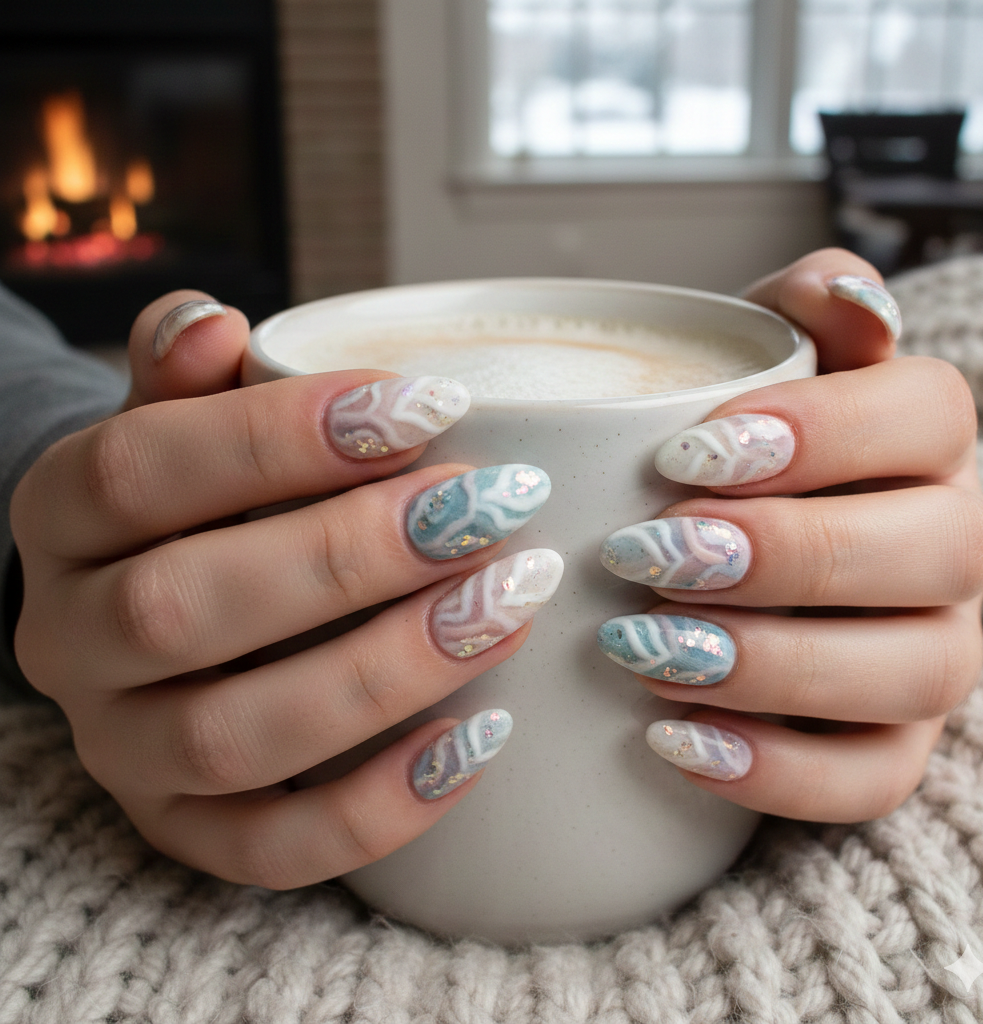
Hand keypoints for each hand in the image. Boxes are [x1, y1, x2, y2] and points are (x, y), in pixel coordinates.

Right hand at [11, 292, 557, 886]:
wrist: (154, 597)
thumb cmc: (201, 494)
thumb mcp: (179, 417)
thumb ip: (187, 371)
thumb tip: (213, 324)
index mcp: (61, 516)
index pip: (141, 469)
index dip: (283, 435)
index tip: (430, 406)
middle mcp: (69, 641)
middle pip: (185, 607)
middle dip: (351, 556)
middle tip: (488, 509)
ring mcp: (122, 748)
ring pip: (235, 736)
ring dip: (386, 672)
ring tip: (507, 606)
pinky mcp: (184, 828)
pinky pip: (272, 849)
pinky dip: (381, 805)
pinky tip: (481, 736)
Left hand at [598, 249, 982, 821]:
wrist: (725, 557)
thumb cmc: (726, 449)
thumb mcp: (753, 365)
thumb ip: (799, 315)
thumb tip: (846, 292)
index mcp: (922, 440)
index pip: (926, 415)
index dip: (819, 433)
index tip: (683, 455)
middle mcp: (950, 546)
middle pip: (934, 548)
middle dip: (787, 554)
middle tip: (649, 556)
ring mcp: (932, 652)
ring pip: (911, 671)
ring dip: (774, 665)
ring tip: (645, 650)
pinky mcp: (892, 744)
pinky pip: (871, 778)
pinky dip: (773, 770)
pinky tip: (673, 741)